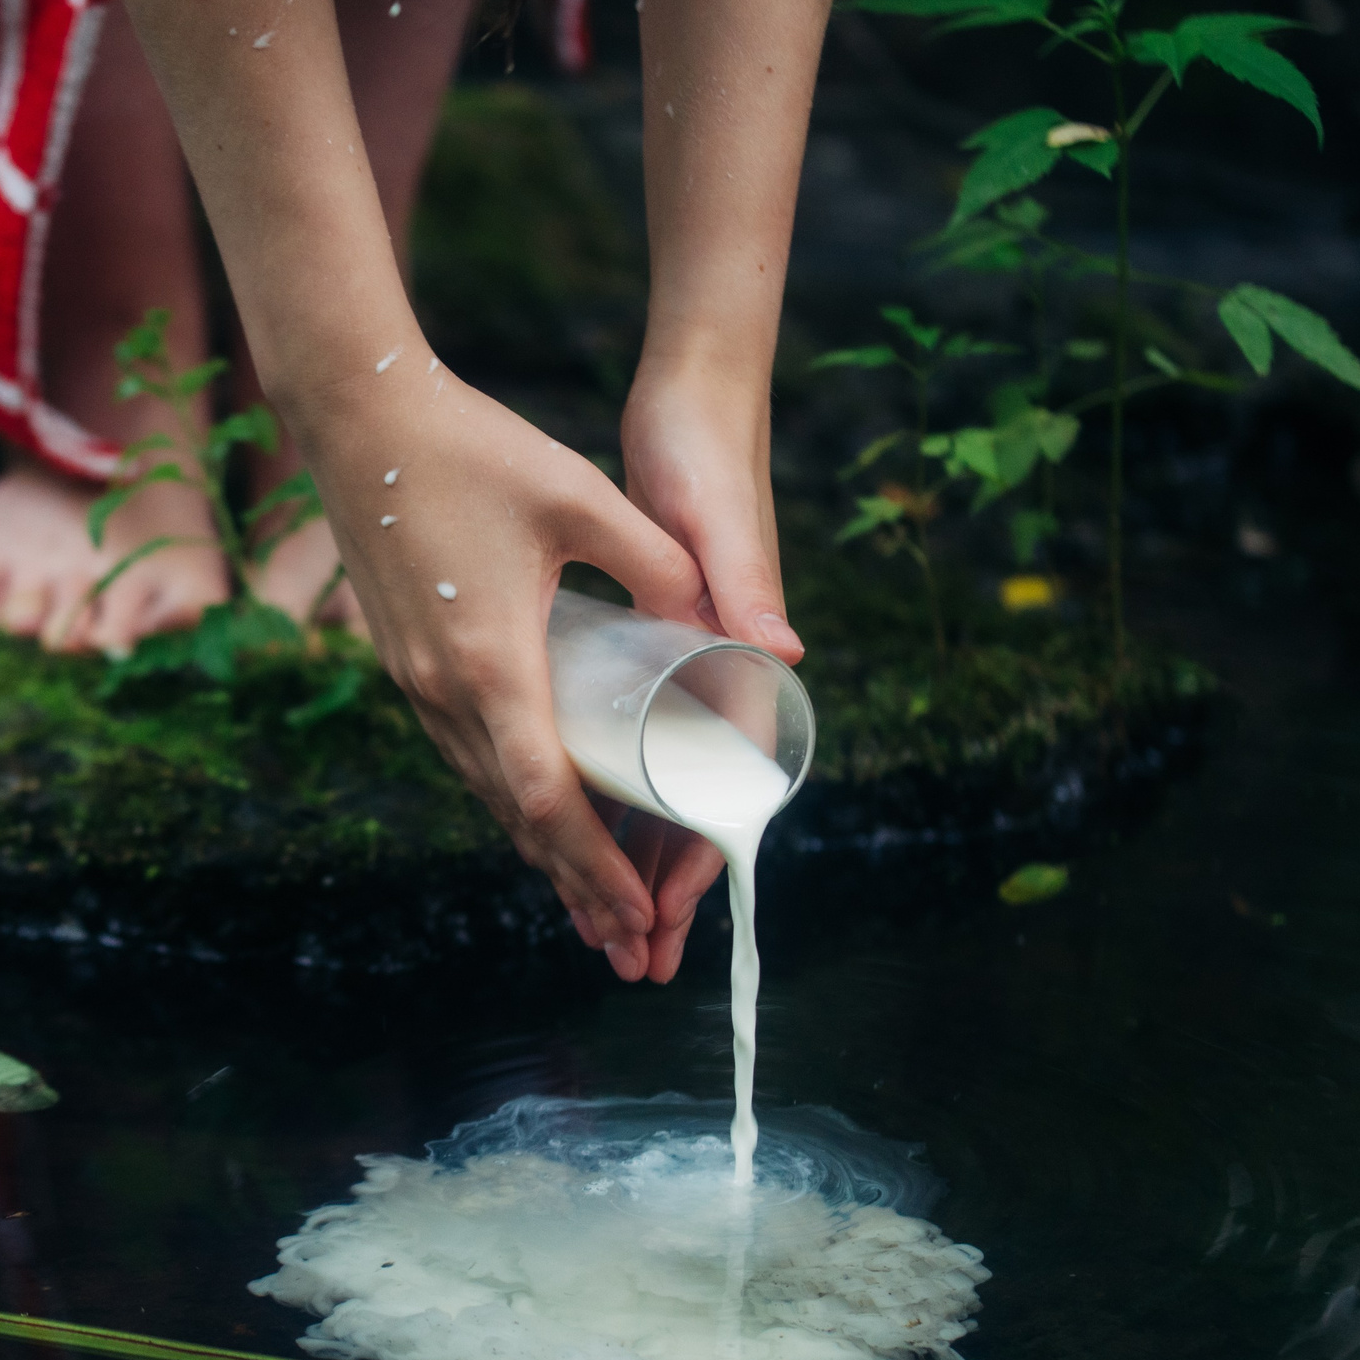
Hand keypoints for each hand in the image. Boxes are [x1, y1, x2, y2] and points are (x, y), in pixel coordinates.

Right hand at [291, 361, 707, 980]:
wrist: (356, 415)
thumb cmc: (471, 447)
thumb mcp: (581, 495)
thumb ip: (656, 561)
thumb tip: (720, 616)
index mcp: (494, 663)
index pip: (547, 797)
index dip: (596, 863)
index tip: (638, 912)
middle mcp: (446, 690)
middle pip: (516, 815)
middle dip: (575, 882)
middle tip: (624, 941)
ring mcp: (415, 681)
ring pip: (484, 790)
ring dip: (539, 847)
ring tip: (587, 899)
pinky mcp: (404, 661)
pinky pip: (463, 752)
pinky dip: (507, 796)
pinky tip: (534, 808)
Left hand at [612, 359, 796, 982]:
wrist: (697, 396)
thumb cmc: (707, 455)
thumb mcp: (717, 523)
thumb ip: (745, 586)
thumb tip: (786, 653)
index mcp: (738, 662)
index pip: (719, 785)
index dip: (692, 858)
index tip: (661, 917)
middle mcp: (715, 677)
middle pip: (686, 805)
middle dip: (656, 886)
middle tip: (629, 963)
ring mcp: (682, 672)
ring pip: (650, 786)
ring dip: (628, 857)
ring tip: (600, 932)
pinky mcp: (649, 654)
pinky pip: (623, 746)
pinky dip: (606, 797)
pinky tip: (572, 835)